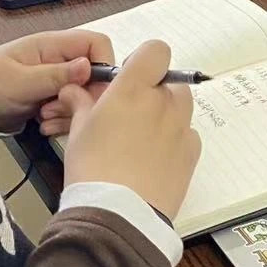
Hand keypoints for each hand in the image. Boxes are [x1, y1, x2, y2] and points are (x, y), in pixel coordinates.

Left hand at [0, 30, 113, 135]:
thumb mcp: (20, 82)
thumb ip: (54, 75)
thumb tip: (88, 66)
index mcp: (54, 45)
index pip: (97, 44)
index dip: (103, 66)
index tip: (91, 92)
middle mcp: (61, 59)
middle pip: (95, 74)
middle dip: (84, 97)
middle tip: (61, 110)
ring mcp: (58, 79)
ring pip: (84, 95)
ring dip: (71, 112)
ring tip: (46, 118)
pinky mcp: (54, 97)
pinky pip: (71, 108)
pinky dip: (62, 120)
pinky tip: (45, 126)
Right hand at [59, 40, 200, 221]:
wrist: (117, 215)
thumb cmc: (91, 168)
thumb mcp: (77, 131)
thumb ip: (80, 103)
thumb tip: (73, 90)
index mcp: (134, 89)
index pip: (156, 50)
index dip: (144, 60)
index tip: (129, 79)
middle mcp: (164, 103)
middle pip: (169, 81)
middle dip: (153, 92)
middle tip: (130, 114)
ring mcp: (182, 128)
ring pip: (180, 108)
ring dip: (165, 114)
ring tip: (141, 138)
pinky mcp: (192, 153)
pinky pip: (187, 135)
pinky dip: (174, 140)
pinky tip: (154, 159)